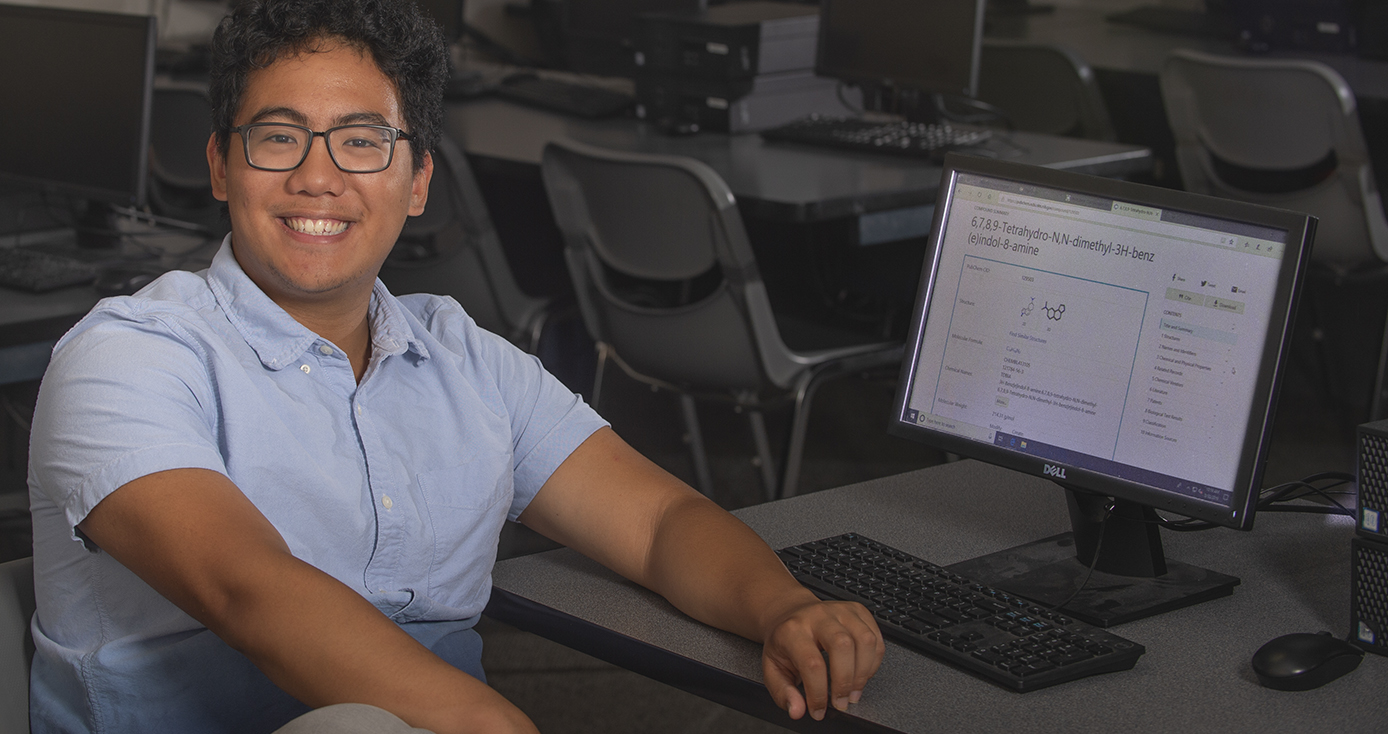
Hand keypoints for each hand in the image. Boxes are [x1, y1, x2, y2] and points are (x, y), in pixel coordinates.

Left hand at [761, 598, 883, 720]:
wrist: (790, 613)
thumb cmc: (784, 641)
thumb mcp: (772, 668)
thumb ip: (783, 692)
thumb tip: (797, 709)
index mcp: (793, 630)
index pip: (812, 663)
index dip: (818, 693)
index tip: (818, 710)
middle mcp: (818, 615)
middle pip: (842, 645)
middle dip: (845, 681)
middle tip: (840, 702)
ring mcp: (840, 610)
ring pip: (865, 640)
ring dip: (863, 673)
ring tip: (853, 691)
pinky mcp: (857, 611)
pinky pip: (876, 637)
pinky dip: (874, 662)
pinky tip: (862, 673)